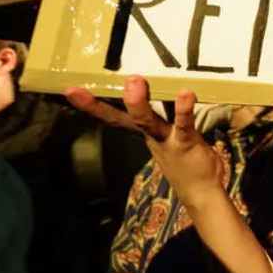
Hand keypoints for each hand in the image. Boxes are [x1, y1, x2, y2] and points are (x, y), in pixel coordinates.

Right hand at [65, 76, 223, 205]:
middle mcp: (150, 136)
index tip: (71, 91)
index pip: (115, 116)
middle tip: (99, 80)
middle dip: (106, 102)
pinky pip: (183, 124)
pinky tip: (186, 93)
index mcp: (144, 132)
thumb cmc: (186, 161)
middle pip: (124, 118)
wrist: (201, 193)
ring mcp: (166, 140)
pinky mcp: (185, 143)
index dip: (93, 105)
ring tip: (134, 81)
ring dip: (138, 104)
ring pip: (147, 122)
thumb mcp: (171, 134)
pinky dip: (183, 108)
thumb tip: (164, 87)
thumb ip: (167, 113)